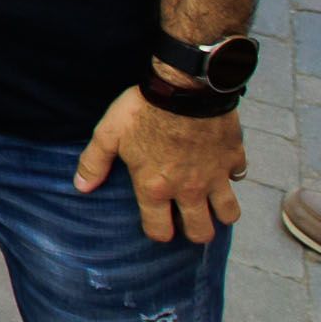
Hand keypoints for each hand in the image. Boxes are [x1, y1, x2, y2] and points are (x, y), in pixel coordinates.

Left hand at [74, 83, 246, 242]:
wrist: (185, 89)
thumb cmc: (142, 110)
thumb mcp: (108, 135)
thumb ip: (94, 163)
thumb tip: (81, 187)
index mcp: (155, 187)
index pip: (159, 230)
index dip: (157, 232)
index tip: (157, 225)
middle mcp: (188, 189)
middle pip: (201, 231)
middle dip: (194, 232)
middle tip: (187, 219)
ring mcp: (215, 176)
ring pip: (228, 213)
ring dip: (220, 212)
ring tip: (209, 203)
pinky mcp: (234, 158)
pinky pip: (239, 177)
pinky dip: (232, 175)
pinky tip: (220, 166)